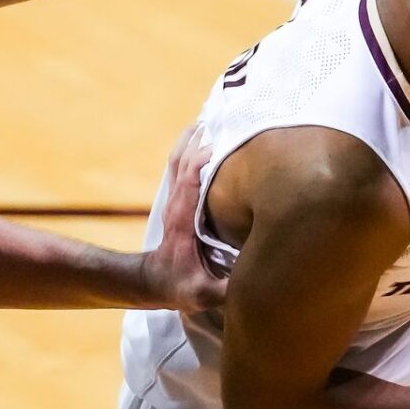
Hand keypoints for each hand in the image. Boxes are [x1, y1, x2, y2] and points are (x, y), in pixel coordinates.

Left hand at [138, 125, 226, 311]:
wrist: (154, 282)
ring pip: (180, 155)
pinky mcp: (178, 196)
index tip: (227, 141)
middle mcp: (177, 200)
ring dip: (195, 135)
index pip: (190, 177)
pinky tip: (206, 131)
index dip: (205, 156)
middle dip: (203, 135)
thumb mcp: (203, 294)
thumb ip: (224, 290)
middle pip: (184, 157)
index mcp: (183, 217)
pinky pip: (181, 160)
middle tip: (228, 114)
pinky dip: (191, 142)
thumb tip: (254, 283)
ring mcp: (175, 196)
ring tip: (218, 114)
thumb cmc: (181, 286)